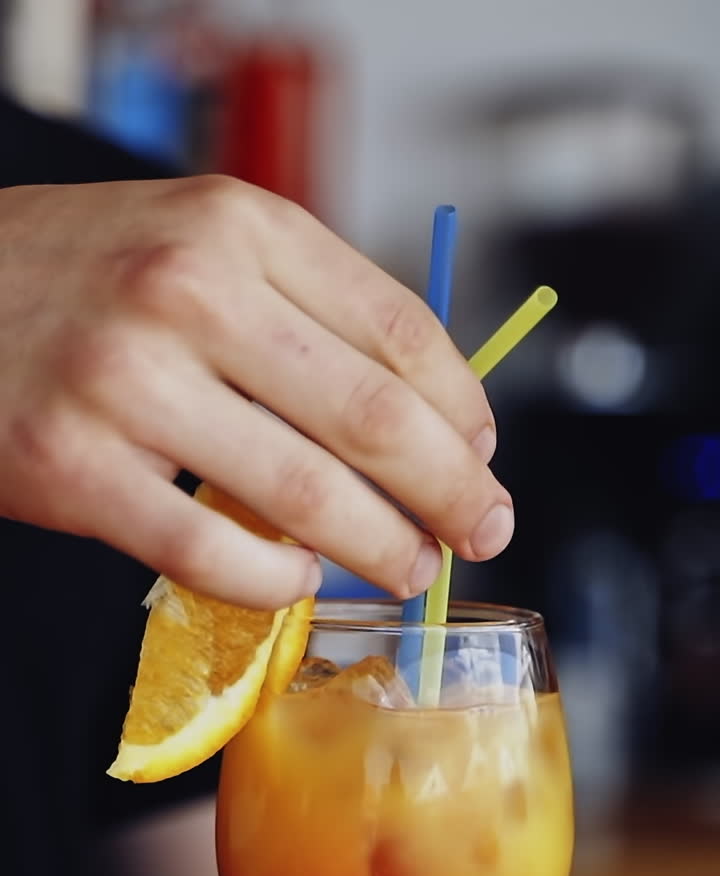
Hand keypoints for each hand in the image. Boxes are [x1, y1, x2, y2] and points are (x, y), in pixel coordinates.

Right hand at [0, 177, 510, 605]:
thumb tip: (427, 414)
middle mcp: (188, 290)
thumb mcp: (198, 245)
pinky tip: (300, 580)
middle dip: (450, 492)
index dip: (464, 408)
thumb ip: (304, 309)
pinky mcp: (74, 466)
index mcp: (239, 225)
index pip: (399, 329)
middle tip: (482, 531)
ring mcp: (126, 380)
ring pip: (303, 495)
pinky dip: (276, 582)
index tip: (485, 455)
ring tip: (408, 569)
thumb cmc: (83, 279)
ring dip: (379, 547)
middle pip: (372, 417)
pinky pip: (211, 552)